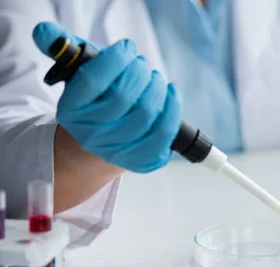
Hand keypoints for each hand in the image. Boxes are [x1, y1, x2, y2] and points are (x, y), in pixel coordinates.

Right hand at [32, 22, 181, 172]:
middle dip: (140, 72)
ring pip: (146, 113)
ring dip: (158, 87)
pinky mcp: (141, 160)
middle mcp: (91, 134)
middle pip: (123, 96)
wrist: (101, 143)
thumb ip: (64, 51)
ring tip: (156, 79)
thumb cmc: (96, 100)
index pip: (92, 80)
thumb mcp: (77, 76)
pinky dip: (173, 108)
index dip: (115, 59)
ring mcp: (116, 150)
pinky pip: (164, 133)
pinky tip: (170, 93)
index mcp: (70, 110)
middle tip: (143, 65)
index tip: (127, 48)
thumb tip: (46, 32)